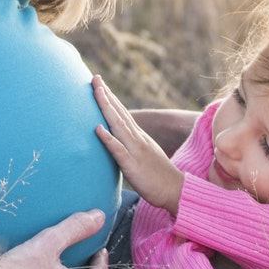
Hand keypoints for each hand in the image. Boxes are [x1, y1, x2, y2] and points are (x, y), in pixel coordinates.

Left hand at [91, 74, 185, 213]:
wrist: (175, 190)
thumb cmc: (156, 175)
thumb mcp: (142, 154)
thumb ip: (130, 145)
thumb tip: (115, 139)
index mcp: (138, 136)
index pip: (122, 113)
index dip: (110, 97)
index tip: (98, 83)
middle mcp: (137, 138)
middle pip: (119, 113)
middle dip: (106, 94)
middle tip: (94, 77)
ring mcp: (135, 150)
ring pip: (118, 125)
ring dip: (106, 108)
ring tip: (96, 92)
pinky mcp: (132, 165)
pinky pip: (118, 150)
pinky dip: (108, 138)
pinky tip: (97, 129)